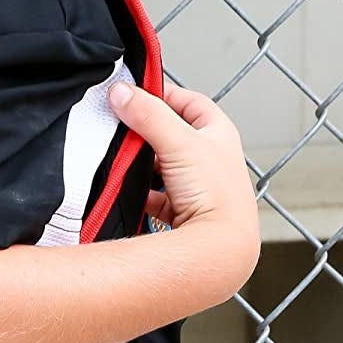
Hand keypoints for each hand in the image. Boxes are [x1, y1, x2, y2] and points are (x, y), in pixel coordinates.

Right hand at [109, 79, 259, 290]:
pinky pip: (154, 195)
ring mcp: (196, 185)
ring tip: (124, 160)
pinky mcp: (182, 209)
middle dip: (146, 131)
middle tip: (123, 127)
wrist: (220, 249)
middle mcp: (211, 158)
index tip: (134, 93)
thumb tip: (122, 92)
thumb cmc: (218, 197)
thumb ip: (149, 115)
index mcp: (219, 134)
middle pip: (171, 133)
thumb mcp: (180, 143)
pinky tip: (128, 191)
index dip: (163, 94)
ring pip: (160, 164)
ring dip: (141, 163)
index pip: (189, 101)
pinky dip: (140, 192)